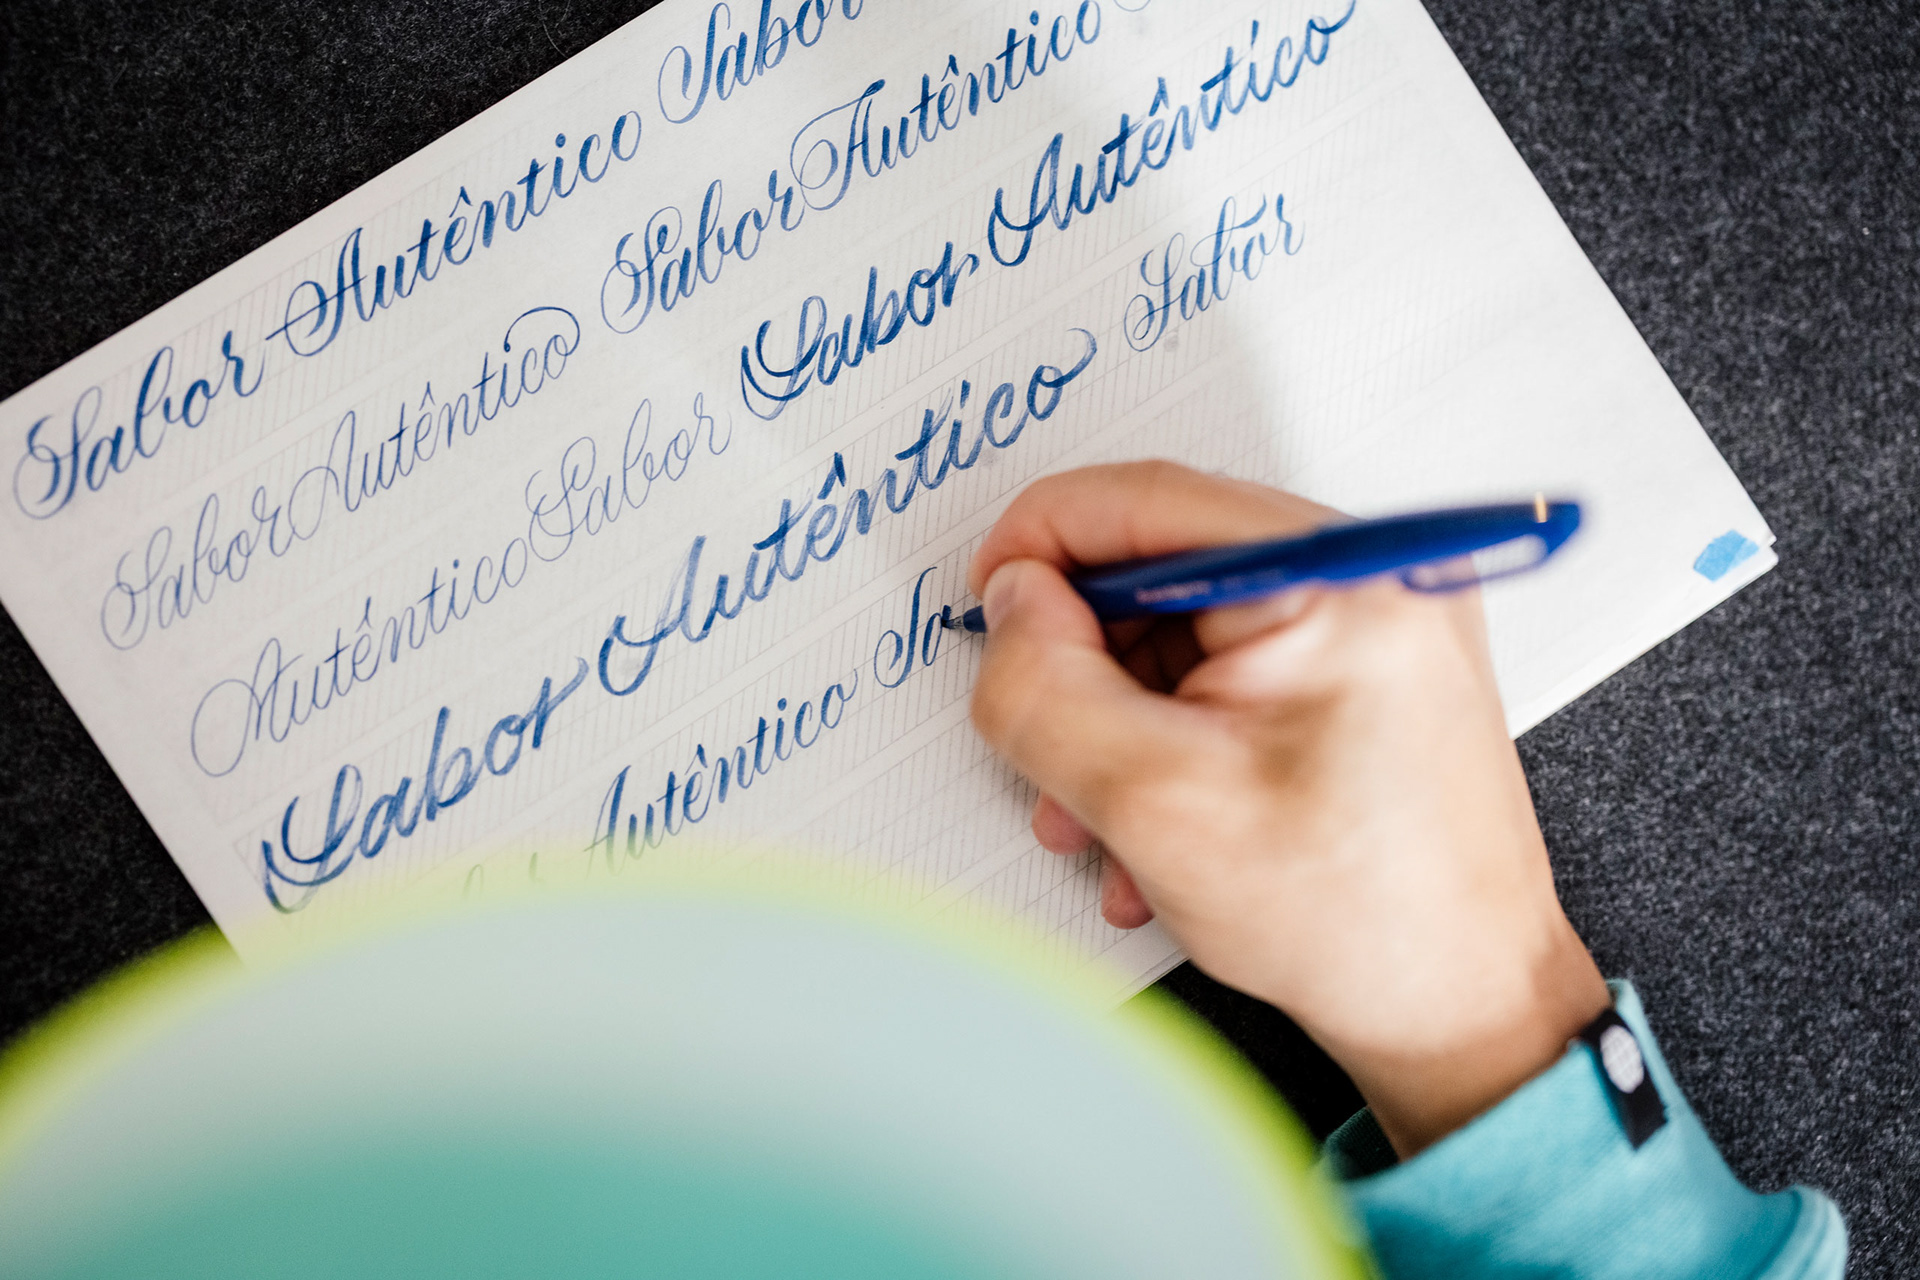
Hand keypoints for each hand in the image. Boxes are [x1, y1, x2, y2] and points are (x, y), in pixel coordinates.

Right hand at [967, 462, 1608, 1155]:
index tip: (988, 607)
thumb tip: (1009, 605)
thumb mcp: (1154, 801)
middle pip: (1158, 572)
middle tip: (1049, 751)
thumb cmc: (1360, 922)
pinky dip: (1173, 741)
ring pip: (1182, 635)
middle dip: (1082, 668)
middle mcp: (1368, 580)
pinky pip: (1230, 675)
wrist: (1467, 1010)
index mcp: (1335, 581)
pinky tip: (1162, 828)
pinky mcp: (1365, 676)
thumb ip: (1047, 686)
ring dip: (1119, 725)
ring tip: (1108, 822)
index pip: (1142, 501)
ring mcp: (1373, 628)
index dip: (1037, 549)